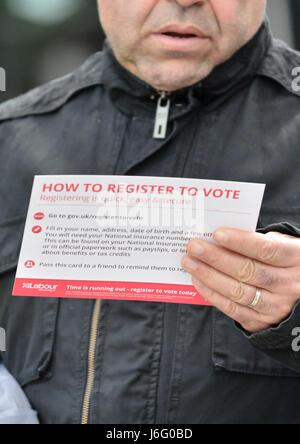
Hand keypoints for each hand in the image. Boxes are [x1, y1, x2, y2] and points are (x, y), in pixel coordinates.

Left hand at [182, 229, 299, 332]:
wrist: (297, 292)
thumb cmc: (281, 261)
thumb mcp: (280, 246)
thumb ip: (257, 241)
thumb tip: (220, 239)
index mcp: (295, 259)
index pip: (266, 249)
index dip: (240, 242)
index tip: (217, 234)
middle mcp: (289, 285)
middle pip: (248, 271)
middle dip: (216, 258)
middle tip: (193, 247)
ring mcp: (276, 306)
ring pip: (238, 291)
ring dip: (208, 276)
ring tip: (189, 262)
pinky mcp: (261, 321)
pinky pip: (232, 309)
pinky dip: (212, 294)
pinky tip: (197, 281)